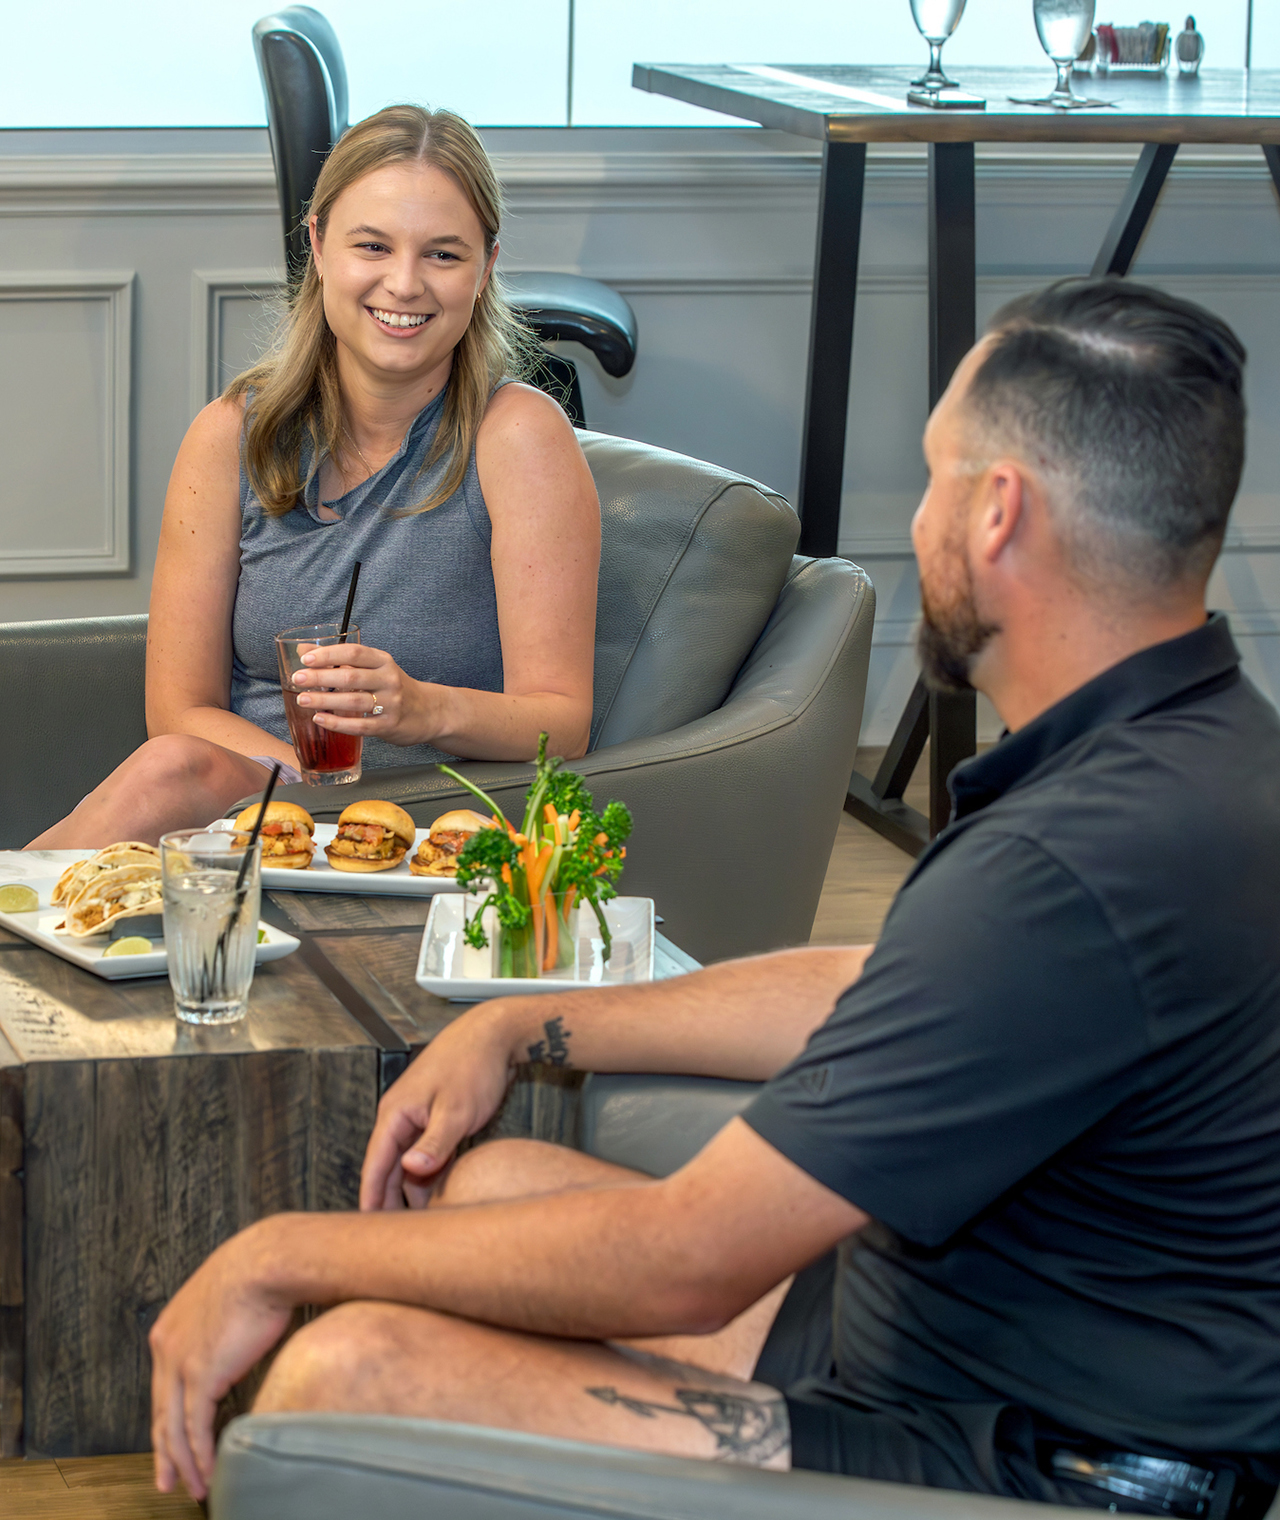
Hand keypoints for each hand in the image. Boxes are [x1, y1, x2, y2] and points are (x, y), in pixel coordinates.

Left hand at [149, 1222, 293, 1499]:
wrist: (269, 1259)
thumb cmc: (260, 1269)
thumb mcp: (226, 1297)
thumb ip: (220, 1325)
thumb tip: (238, 1344)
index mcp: (170, 1327)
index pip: (162, 1386)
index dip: (167, 1418)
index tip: (173, 1441)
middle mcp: (166, 1346)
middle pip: (160, 1412)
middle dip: (165, 1452)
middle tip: (168, 1480)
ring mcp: (180, 1361)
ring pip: (174, 1427)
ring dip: (184, 1463)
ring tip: (195, 1487)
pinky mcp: (202, 1374)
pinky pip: (196, 1427)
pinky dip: (200, 1455)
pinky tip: (207, 1472)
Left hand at [292, 642, 435, 746]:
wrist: (429, 712)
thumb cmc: (394, 688)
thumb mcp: (373, 668)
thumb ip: (340, 660)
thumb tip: (303, 650)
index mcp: (383, 661)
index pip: (354, 653)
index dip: (329, 655)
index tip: (306, 658)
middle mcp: (389, 680)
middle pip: (351, 677)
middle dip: (321, 678)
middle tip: (298, 679)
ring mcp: (391, 704)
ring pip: (354, 702)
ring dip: (325, 701)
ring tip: (303, 700)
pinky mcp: (389, 725)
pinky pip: (361, 726)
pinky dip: (338, 723)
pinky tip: (321, 719)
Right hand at [360, 1001, 520, 1210]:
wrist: (495, 1035)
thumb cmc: (473, 1065)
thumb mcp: (456, 1110)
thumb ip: (434, 1143)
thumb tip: (409, 1170)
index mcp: (396, 1113)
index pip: (376, 1162)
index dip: (371, 1195)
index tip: (367, 1226)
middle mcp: (402, 1116)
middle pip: (389, 1166)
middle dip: (390, 1198)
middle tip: (395, 1235)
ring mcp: (420, 1116)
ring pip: (410, 1161)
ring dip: (414, 1187)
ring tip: (420, 1222)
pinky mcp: (438, 1118)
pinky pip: (428, 1152)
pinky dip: (431, 1172)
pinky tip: (439, 1194)